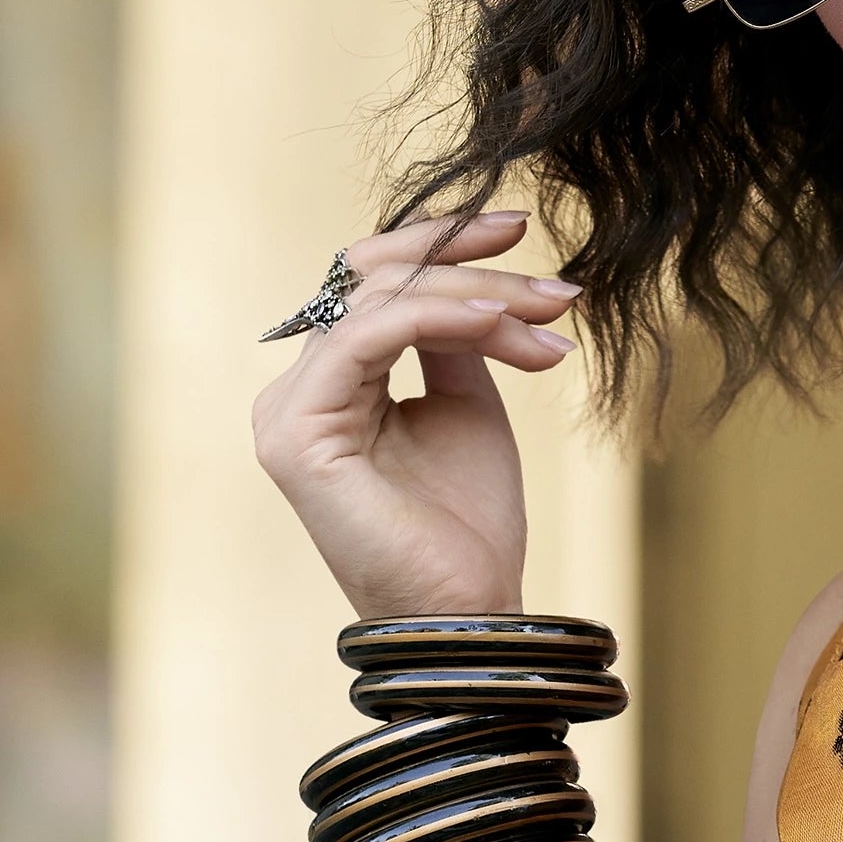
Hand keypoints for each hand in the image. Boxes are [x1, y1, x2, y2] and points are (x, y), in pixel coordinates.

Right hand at [252, 210, 576, 618]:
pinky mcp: (298, 433)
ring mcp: (288, 410)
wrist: (469, 613)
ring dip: (477, 297)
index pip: (372, 282)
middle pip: (373, 280)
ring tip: (548, 315)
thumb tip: (472, 278)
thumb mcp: (467, 406)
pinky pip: (367, 336)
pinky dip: (440, 317)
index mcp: (330, 383)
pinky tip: (501, 325)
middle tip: (554, 279)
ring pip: (378, 301)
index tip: (519, 228)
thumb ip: (454, 339)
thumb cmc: (467, 527)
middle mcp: (296, 390)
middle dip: (468, 262)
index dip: (441, 243)